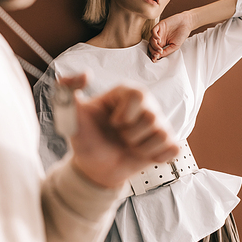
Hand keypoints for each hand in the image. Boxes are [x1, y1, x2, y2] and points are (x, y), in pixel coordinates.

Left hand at [59, 76, 178, 189]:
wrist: (94, 167)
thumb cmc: (86, 139)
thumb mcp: (71, 115)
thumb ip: (67, 90)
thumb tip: (86, 74)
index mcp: (126, 94)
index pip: (138, 95)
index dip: (125, 114)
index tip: (113, 122)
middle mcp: (146, 105)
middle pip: (151, 116)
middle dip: (130, 134)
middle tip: (120, 136)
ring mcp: (158, 124)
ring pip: (162, 134)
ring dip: (141, 147)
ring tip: (129, 145)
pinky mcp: (167, 143)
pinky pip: (173, 149)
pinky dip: (156, 156)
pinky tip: (143, 154)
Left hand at [148, 11, 192, 61]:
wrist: (186, 23)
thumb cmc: (182, 34)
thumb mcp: (175, 46)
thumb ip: (167, 51)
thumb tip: (159, 56)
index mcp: (162, 43)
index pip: (154, 50)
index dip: (153, 55)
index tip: (155, 59)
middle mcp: (159, 38)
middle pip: (151, 46)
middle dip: (153, 51)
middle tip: (157, 55)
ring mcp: (159, 32)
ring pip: (151, 40)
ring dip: (154, 46)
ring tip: (160, 49)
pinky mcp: (160, 25)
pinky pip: (153, 31)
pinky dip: (154, 36)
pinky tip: (159, 40)